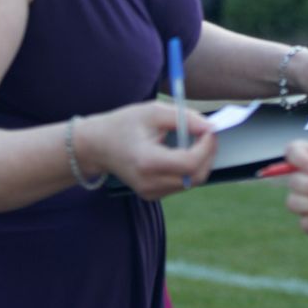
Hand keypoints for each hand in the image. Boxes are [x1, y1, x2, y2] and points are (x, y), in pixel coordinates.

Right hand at [76, 102, 216, 200]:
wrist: (97, 146)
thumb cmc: (123, 124)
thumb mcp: (153, 112)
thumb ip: (184, 118)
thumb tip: (210, 128)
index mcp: (147, 161)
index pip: (190, 163)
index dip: (206, 146)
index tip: (209, 129)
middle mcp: (149, 183)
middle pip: (196, 176)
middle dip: (208, 154)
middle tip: (207, 133)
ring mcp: (150, 193)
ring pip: (192, 181)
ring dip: (200, 160)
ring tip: (193, 139)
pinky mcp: (152, 195)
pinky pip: (182, 184)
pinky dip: (189, 168)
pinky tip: (181, 151)